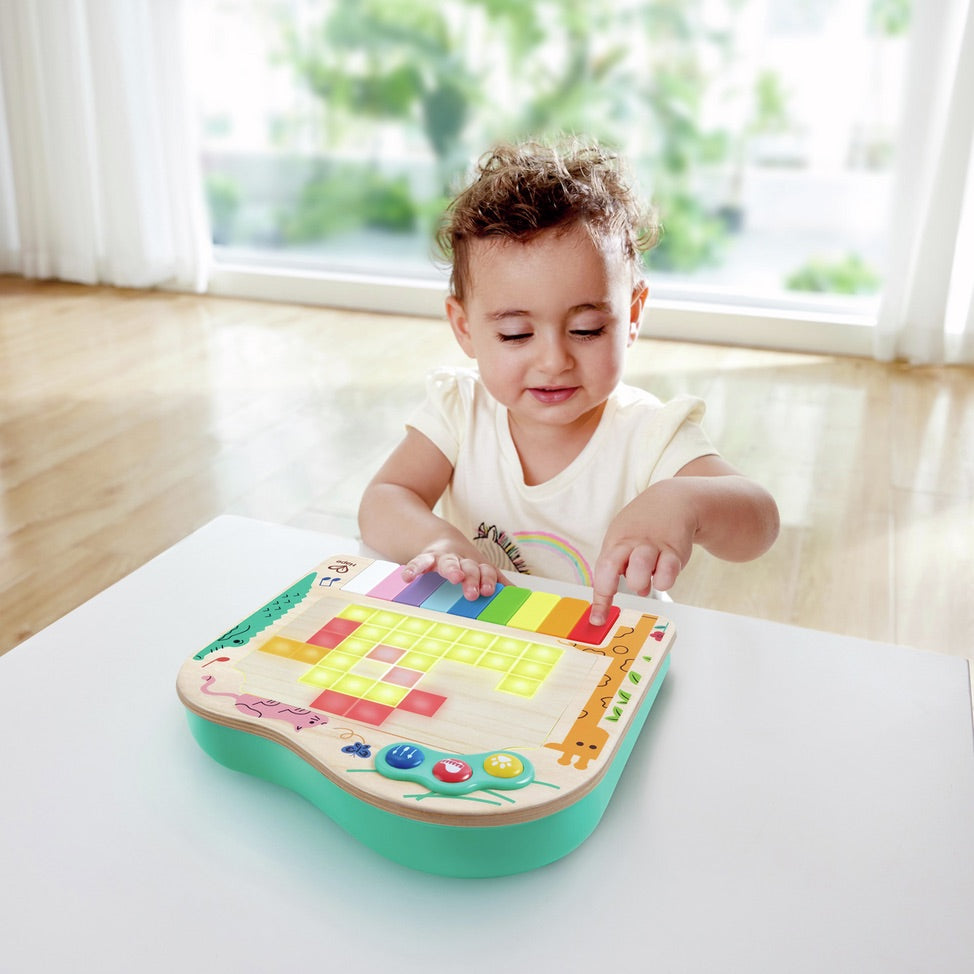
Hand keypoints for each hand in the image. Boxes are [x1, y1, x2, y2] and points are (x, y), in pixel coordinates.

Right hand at [402, 550, 505, 600]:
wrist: (442, 541)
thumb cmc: (466, 564)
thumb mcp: (482, 571)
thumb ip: (497, 583)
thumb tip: (518, 598)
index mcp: (476, 565)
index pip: (485, 570)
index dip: (487, 579)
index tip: (487, 592)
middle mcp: (461, 560)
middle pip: (468, 566)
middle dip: (472, 578)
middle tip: (473, 593)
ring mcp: (442, 558)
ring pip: (447, 562)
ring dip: (452, 569)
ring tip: (455, 576)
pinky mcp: (424, 559)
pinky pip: (418, 563)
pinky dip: (413, 569)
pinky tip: (408, 578)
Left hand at [589, 480, 697, 624]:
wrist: (674, 501)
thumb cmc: (644, 526)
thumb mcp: (625, 540)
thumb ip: (625, 567)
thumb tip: (638, 591)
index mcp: (614, 543)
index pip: (601, 572)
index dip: (599, 599)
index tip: (597, 620)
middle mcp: (629, 545)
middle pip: (610, 567)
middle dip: (611, 586)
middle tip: (624, 585)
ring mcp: (651, 547)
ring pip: (639, 571)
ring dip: (641, 582)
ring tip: (648, 576)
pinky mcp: (674, 551)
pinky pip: (667, 574)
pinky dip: (664, 580)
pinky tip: (664, 572)